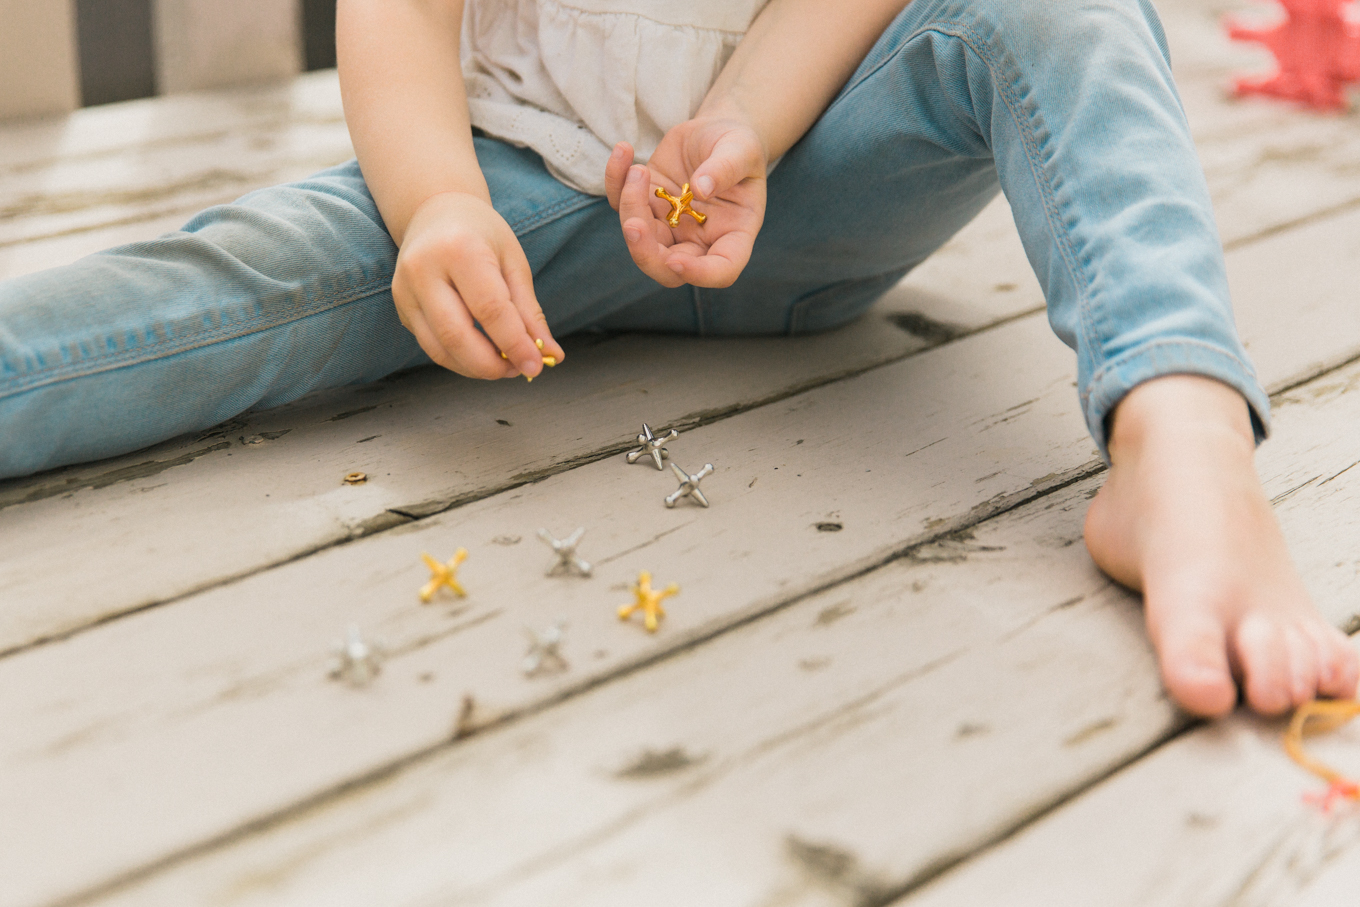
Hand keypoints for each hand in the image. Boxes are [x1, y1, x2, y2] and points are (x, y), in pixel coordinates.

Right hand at [391, 191, 562, 378]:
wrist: (434, 212)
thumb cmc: (481, 234)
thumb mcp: (513, 262)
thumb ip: (529, 311)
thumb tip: (551, 355)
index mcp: (459, 249)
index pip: (490, 309)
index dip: (515, 344)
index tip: (536, 366)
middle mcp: (423, 269)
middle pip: (457, 335)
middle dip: (492, 365)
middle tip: (519, 370)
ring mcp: (405, 290)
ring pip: (440, 349)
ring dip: (476, 368)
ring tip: (504, 365)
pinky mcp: (401, 307)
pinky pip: (431, 346)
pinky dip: (460, 360)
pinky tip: (482, 356)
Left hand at [604, 118, 766, 287]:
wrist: (716, 132)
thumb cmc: (739, 146)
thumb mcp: (743, 149)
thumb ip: (726, 168)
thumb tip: (701, 189)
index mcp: (733, 234)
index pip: (722, 270)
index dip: (699, 274)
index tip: (675, 261)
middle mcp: (699, 238)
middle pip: (668, 268)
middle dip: (645, 253)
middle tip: (634, 223)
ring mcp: (669, 225)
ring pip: (640, 239)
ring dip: (630, 208)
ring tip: (638, 170)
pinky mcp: (646, 204)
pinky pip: (621, 204)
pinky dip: (615, 182)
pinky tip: (623, 152)